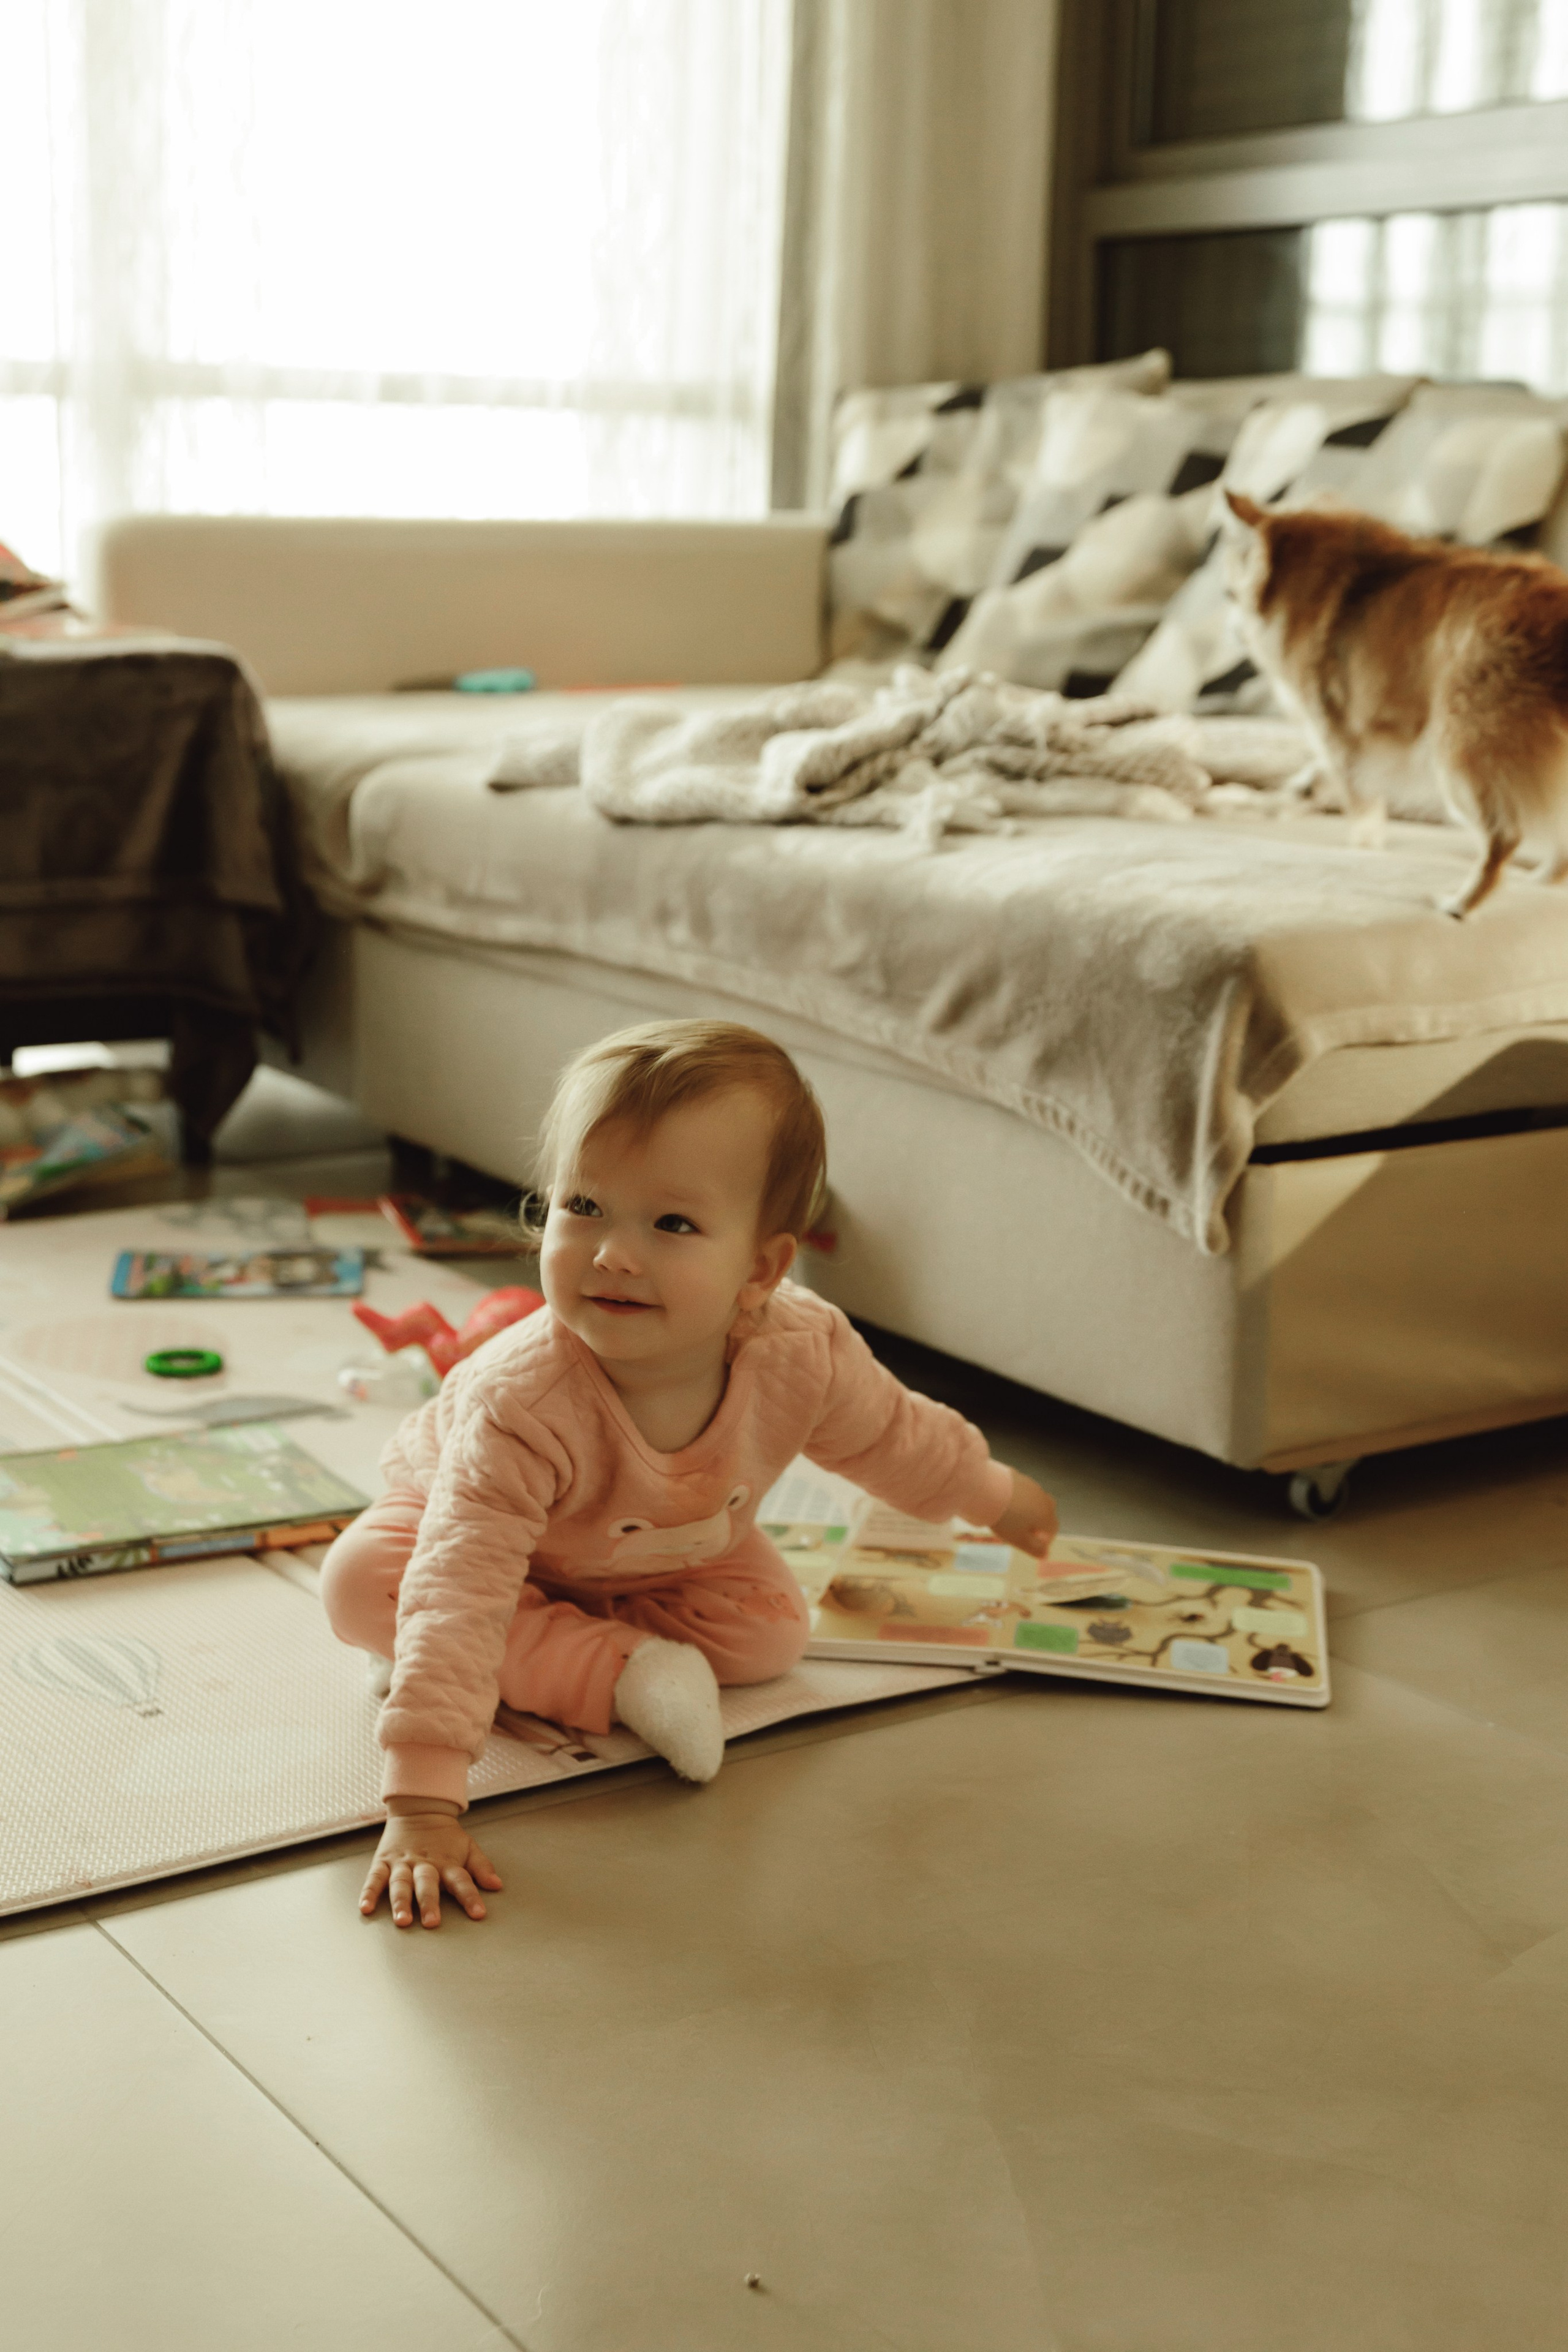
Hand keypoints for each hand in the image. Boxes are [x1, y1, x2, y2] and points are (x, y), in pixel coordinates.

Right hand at [360, 1799, 502, 1928]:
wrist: (419, 1809)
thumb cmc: (445, 1837)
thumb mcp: (468, 1847)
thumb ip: (481, 1867)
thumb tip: (497, 1885)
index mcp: (447, 1862)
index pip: (461, 1880)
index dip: (470, 1896)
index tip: (478, 1914)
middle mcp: (424, 1864)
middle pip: (427, 1884)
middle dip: (429, 1903)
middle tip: (432, 1922)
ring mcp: (402, 1863)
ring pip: (400, 1883)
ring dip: (401, 1902)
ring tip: (402, 1920)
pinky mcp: (383, 1862)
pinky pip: (374, 1878)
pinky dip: (369, 1893)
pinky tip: (366, 1908)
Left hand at [990, 1468, 1057, 1558]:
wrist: (988, 1489)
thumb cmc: (1005, 1518)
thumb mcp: (1019, 1539)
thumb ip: (1035, 1549)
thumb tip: (1046, 1555)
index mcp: (1046, 1515)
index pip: (1053, 1529)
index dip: (1044, 1539)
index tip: (1031, 1543)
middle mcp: (1043, 1499)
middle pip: (1047, 1513)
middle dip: (1038, 1523)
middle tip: (1021, 1530)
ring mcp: (1032, 1485)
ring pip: (1035, 1501)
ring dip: (1028, 1510)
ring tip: (1011, 1517)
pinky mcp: (1019, 1476)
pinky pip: (1023, 1491)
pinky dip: (1018, 1498)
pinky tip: (1005, 1503)